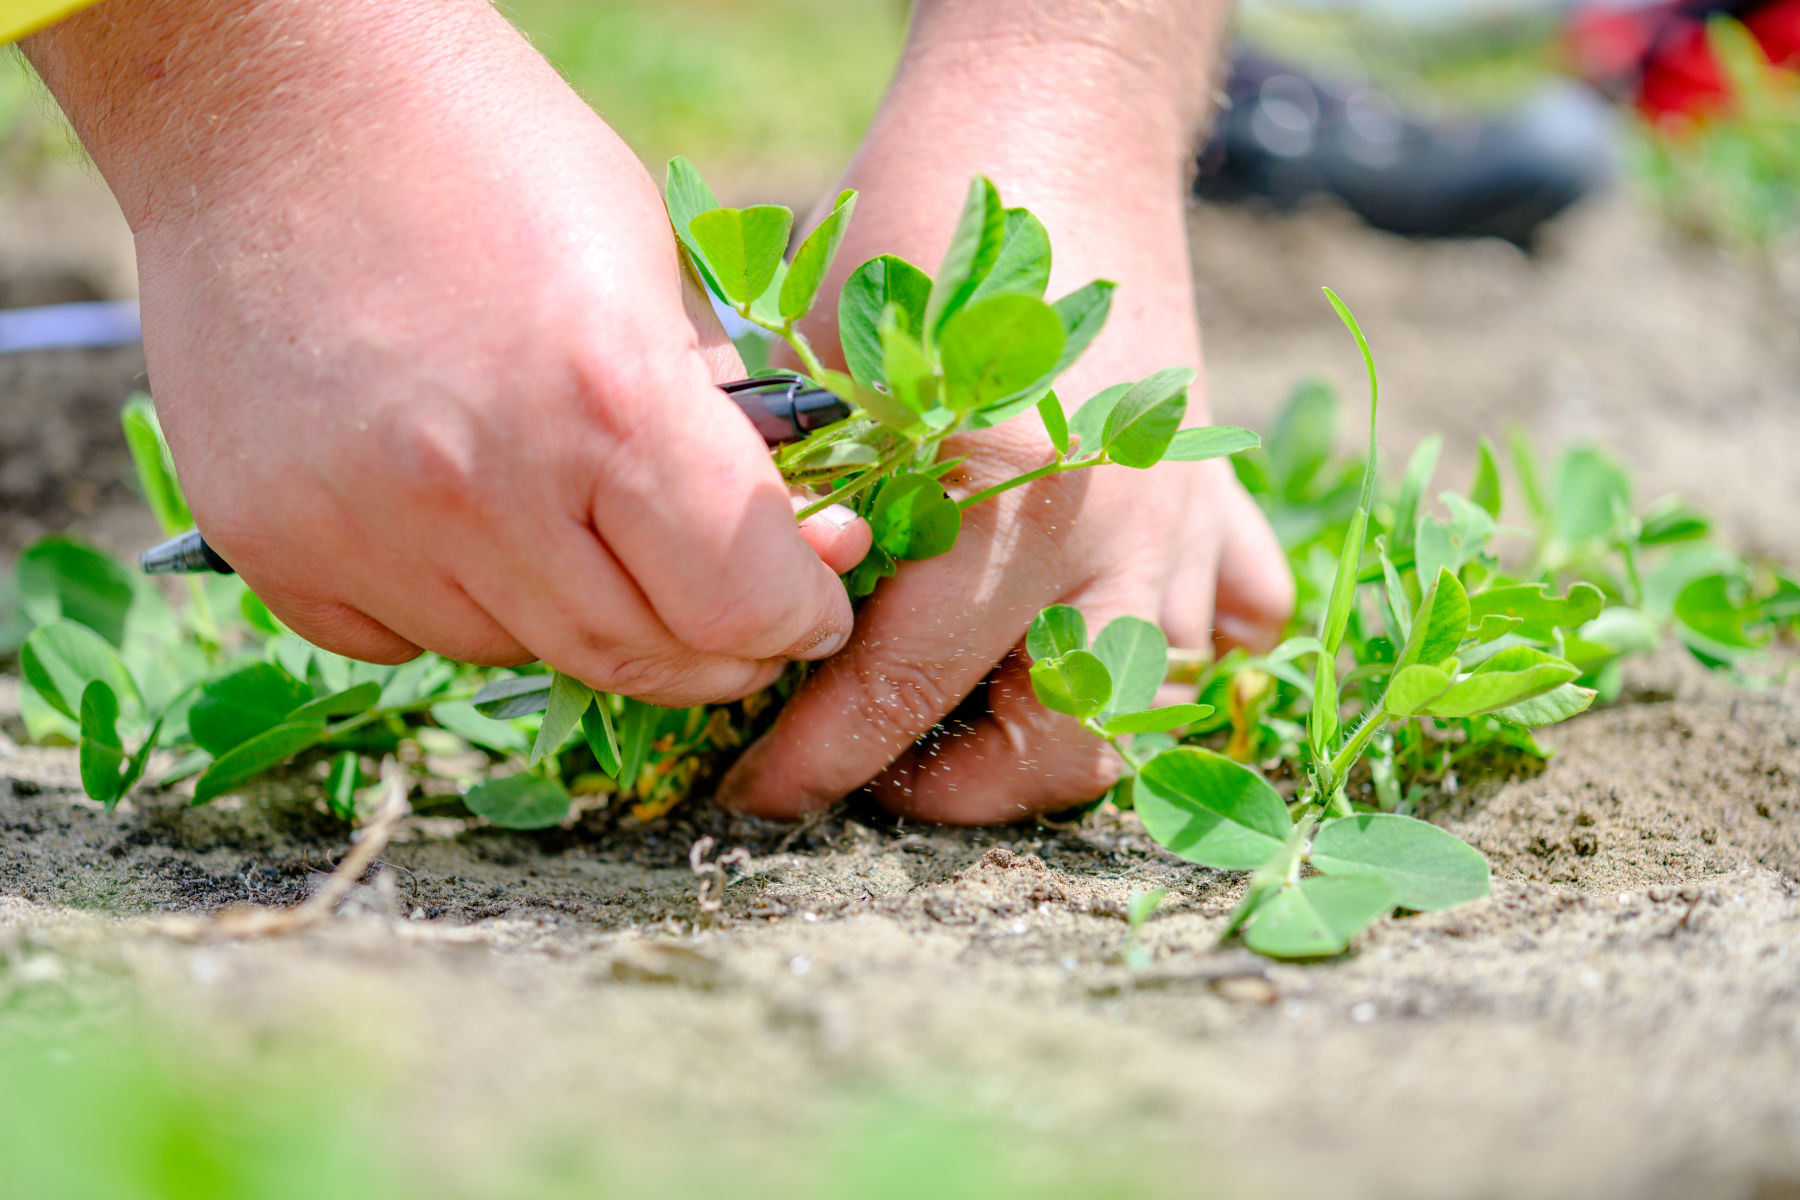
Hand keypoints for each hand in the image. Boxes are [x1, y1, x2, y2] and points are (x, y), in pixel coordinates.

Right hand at [29, 0, 865, 706]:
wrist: (267, 98)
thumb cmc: (487, 157)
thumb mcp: (647, 267)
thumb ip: (723, 427)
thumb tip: (803, 549)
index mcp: (607, 395)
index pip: (741, 601)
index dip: (797, 620)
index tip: (809, 612)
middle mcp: (481, 484)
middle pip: (637, 655)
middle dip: (712, 652)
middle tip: (736, 620)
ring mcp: (361, 524)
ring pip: (521, 654)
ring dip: (580, 619)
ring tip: (583, 531)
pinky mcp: (269, 541)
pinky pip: (404, 640)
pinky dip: (457, 608)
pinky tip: (463, 521)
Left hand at [719, 6, 1291, 820]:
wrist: (1056, 105)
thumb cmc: (910, 220)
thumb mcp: (828, 360)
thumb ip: (811, 505)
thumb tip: (756, 639)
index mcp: (1001, 487)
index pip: (903, 685)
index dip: (817, 760)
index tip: (756, 796)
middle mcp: (1115, 519)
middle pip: (1068, 742)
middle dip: (959, 786)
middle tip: (872, 766)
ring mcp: (1185, 506)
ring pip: (1159, 698)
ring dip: (1061, 730)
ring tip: (968, 713)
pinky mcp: (1217, 484)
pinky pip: (1234, 613)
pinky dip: (1176, 643)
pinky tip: (1088, 623)